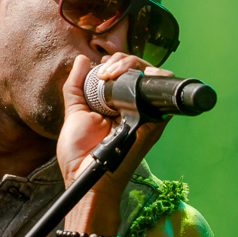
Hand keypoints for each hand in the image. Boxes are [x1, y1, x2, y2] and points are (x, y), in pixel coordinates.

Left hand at [55, 53, 173, 196]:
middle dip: (122, 61)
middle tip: (105, 72)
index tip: (100, 70)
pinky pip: (163, 97)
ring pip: (152, 76)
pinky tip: (146, 75)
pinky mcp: (153, 123)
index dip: (115, 63)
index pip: (124, 72)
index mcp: (116, 103)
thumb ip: (75, 85)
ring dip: (135, 66)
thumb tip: (81, 59)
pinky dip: (159, 79)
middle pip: (140, 70)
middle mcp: (133, 106)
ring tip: (113, 73)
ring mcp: (144, 114)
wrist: (86, 177)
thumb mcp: (74, 112)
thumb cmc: (79, 153)